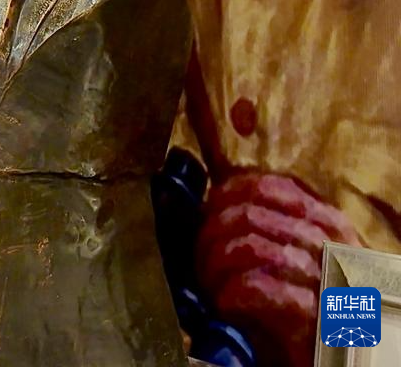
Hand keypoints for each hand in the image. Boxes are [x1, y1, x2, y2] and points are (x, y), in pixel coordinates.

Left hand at [197, 171, 360, 366]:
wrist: (334, 356)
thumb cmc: (306, 306)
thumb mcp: (294, 255)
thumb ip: (266, 224)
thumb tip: (209, 197)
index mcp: (328, 222)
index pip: (265, 186)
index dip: (225, 197)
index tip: (207, 216)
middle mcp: (330, 243)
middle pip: (248, 215)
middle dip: (211, 236)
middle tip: (201, 261)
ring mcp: (325, 278)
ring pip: (249, 247)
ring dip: (216, 265)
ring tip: (210, 284)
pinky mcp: (315, 316)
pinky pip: (257, 286)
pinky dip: (230, 292)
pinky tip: (225, 304)